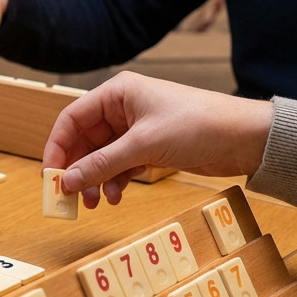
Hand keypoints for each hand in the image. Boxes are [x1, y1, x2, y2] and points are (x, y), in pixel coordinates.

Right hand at [42, 71, 272, 208]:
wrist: (246, 137)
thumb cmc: (199, 125)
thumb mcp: (144, 145)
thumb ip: (103, 164)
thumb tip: (68, 181)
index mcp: (117, 94)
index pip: (71, 119)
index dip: (57, 148)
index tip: (51, 176)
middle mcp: (123, 109)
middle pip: (84, 141)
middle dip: (78, 170)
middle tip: (70, 197)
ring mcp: (136, 129)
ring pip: (101, 157)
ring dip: (96, 180)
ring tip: (97, 202)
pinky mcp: (149, 146)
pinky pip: (120, 165)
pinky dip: (115, 181)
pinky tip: (116, 196)